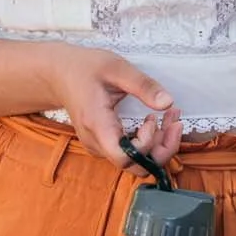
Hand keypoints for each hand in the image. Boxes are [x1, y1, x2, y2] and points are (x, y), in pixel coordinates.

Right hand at [46, 45, 178, 166]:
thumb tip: (168, 103)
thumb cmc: (85, 68)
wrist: (60, 74)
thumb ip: (143, 85)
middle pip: (136, 167)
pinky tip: (156, 121)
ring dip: (159, 144)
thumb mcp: (117, 68)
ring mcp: (100, 147)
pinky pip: (131, 154)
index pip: (125, 158)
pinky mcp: (105, 145)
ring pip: (136, 162)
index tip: (152, 118)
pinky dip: (149, 142)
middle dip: (162, 149)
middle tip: (175, 121)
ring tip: (170, 117)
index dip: (146, 144)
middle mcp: (97, 143)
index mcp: (98, 125)